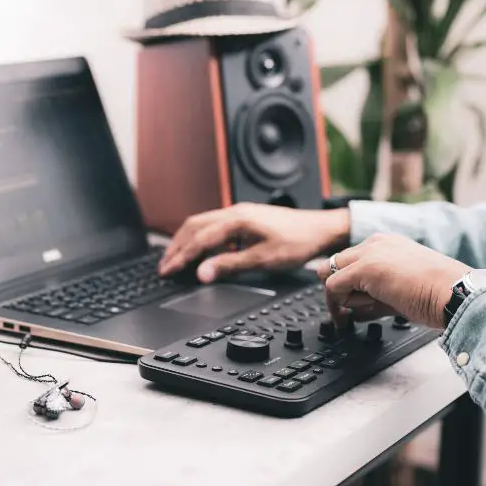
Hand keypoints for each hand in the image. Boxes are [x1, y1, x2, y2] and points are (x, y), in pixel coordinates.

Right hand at [158, 203, 350, 282]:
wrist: (321, 229)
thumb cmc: (298, 242)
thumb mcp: (263, 259)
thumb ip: (229, 265)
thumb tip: (202, 273)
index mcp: (236, 220)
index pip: (198, 240)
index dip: (180, 257)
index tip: (167, 271)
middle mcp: (234, 212)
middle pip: (193, 227)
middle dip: (176, 247)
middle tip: (164, 267)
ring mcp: (239, 212)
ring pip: (201, 223)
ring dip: (185, 240)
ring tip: (175, 258)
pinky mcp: (245, 217)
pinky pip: (213, 224)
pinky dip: (199, 237)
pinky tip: (200, 249)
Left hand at [316, 233, 470, 328]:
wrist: (455, 293)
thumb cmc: (439, 294)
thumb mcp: (401, 289)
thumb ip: (377, 294)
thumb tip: (355, 310)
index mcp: (389, 244)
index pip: (353, 260)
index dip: (350, 285)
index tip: (353, 304)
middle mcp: (376, 243)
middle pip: (337, 264)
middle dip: (339, 290)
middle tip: (345, 314)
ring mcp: (369, 254)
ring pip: (332, 274)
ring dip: (344, 298)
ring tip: (369, 312)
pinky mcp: (364, 269)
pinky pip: (332, 286)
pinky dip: (336, 305)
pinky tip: (349, 318)